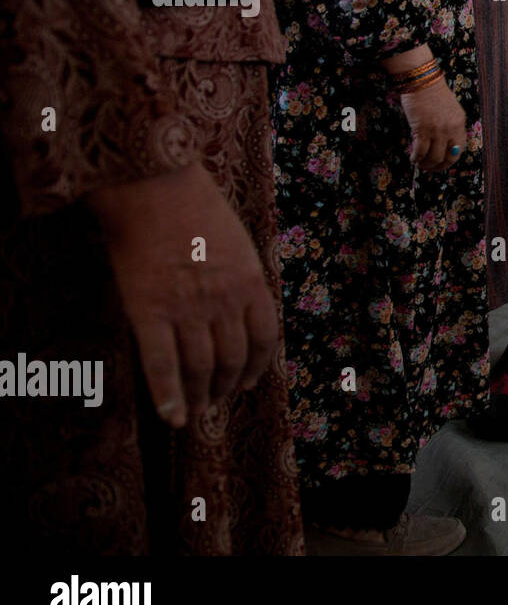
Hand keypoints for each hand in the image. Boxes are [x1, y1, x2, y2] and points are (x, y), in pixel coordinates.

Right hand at [85, 162, 278, 428]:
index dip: (256, 368)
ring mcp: (186, 309)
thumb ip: (243, 280)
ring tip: (194, 411)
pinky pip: (161, 365)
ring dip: (199, 396)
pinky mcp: (148, 312)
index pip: (263, 340)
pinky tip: (171, 417)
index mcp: (250, 282)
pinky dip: (168, 397)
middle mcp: (223, 301)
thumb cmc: (195, 208)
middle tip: (216, 400)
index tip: (246, 384)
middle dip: (225, 386)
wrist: (153, 186)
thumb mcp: (238, 243)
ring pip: (199, 368)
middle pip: (230, 359)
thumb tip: (243, 313)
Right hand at [400, 76, 466, 171]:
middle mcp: (451, 128)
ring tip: (419, 164)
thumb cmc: (432, 93)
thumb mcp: (450, 110)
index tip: (443, 163)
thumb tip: (443, 144)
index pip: (460, 149)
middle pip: (449, 157)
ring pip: (434, 157)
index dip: (451, 160)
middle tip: (430, 168)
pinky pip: (420, 151)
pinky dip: (416, 158)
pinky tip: (413, 158)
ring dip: (426, 164)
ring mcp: (437, 130)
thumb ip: (450, 126)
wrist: (421, 80)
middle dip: (439, 167)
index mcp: (459, 123)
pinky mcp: (422, 129)